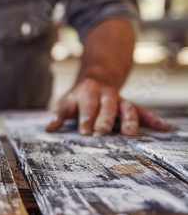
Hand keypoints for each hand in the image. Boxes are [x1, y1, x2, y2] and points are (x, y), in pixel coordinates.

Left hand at [45, 78, 171, 135]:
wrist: (95, 80)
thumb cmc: (77, 98)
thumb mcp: (64, 103)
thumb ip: (57, 115)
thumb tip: (48, 128)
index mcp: (88, 93)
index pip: (87, 106)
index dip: (86, 118)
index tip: (85, 131)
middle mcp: (106, 95)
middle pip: (107, 106)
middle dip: (105, 119)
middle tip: (102, 132)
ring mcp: (120, 100)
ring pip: (127, 108)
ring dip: (129, 120)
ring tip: (130, 134)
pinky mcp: (131, 106)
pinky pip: (144, 112)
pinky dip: (155, 119)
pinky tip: (166, 127)